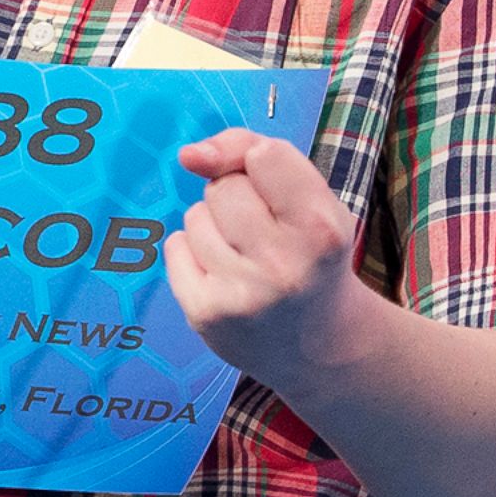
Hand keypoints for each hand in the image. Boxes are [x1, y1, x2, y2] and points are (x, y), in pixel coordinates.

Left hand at [163, 127, 362, 396]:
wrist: (319, 345)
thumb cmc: (310, 252)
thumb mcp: (310, 196)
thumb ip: (250, 151)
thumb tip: (188, 155)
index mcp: (320, 229)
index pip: (264, 154)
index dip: (265, 166)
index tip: (281, 194)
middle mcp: (283, 265)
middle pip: (222, 186)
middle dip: (237, 198)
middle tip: (266, 233)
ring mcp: (241, 294)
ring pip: (195, 216)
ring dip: (215, 227)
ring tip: (249, 258)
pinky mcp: (205, 314)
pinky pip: (175, 245)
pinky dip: (193, 254)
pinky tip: (226, 277)